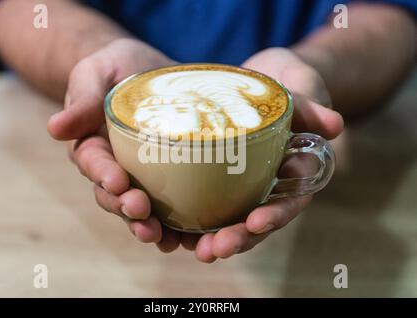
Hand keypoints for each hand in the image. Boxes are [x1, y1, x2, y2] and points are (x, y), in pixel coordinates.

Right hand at [47, 38, 176, 241]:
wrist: (146, 71)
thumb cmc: (117, 67)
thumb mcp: (96, 71)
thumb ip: (81, 97)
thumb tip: (55, 128)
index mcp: (92, 144)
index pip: (93, 163)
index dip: (102, 175)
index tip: (116, 181)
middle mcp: (112, 166)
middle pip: (113, 194)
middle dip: (125, 206)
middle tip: (141, 210)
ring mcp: (138, 175)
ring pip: (136, 207)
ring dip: (146, 224)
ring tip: (160, 237)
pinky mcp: (164, 178)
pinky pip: (166, 206)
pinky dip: (172, 224)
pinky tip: (183, 237)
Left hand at [184, 48, 343, 261]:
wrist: (258, 81)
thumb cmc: (285, 85)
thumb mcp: (300, 89)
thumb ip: (311, 107)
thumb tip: (335, 126)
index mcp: (293, 173)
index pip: (289, 201)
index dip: (274, 216)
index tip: (255, 223)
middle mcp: (268, 186)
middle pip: (256, 222)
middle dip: (237, 238)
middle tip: (214, 250)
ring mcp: (242, 186)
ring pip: (230, 221)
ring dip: (211, 240)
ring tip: (194, 250)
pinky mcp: (217, 180)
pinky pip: (205, 205)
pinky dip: (190, 222)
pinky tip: (171, 231)